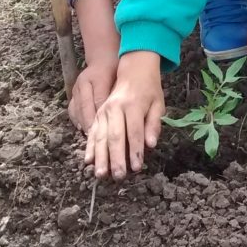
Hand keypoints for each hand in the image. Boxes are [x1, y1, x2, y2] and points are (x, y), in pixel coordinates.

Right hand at [68, 56, 117, 133]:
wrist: (102, 59)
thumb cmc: (115, 70)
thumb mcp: (120, 78)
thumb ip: (118, 94)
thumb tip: (121, 115)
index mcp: (98, 76)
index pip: (100, 100)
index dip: (103, 116)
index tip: (108, 130)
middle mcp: (83, 82)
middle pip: (86, 108)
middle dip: (91, 124)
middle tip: (98, 138)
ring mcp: (75, 88)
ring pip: (77, 110)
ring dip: (83, 124)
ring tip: (91, 137)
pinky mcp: (72, 94)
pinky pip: (72, 109)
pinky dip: (77, 120)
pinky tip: (83, 129)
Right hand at [84, 51, 164, 180]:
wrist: (134, 70)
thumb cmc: (149, 90)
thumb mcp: (158, 104)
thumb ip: (154, 124)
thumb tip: (151, 144)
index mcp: (134, 105)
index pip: (134, 131)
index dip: (135, 150)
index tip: (137, 167)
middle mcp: (116, 108)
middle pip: (115, 136)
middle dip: (116, 158)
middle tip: (118, 176)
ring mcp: (104, 110)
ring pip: (101, 136)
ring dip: (100, 157)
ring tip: (100, 174)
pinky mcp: (98, 114)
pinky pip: (92, 132)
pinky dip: (89, 147)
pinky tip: (88, 161)